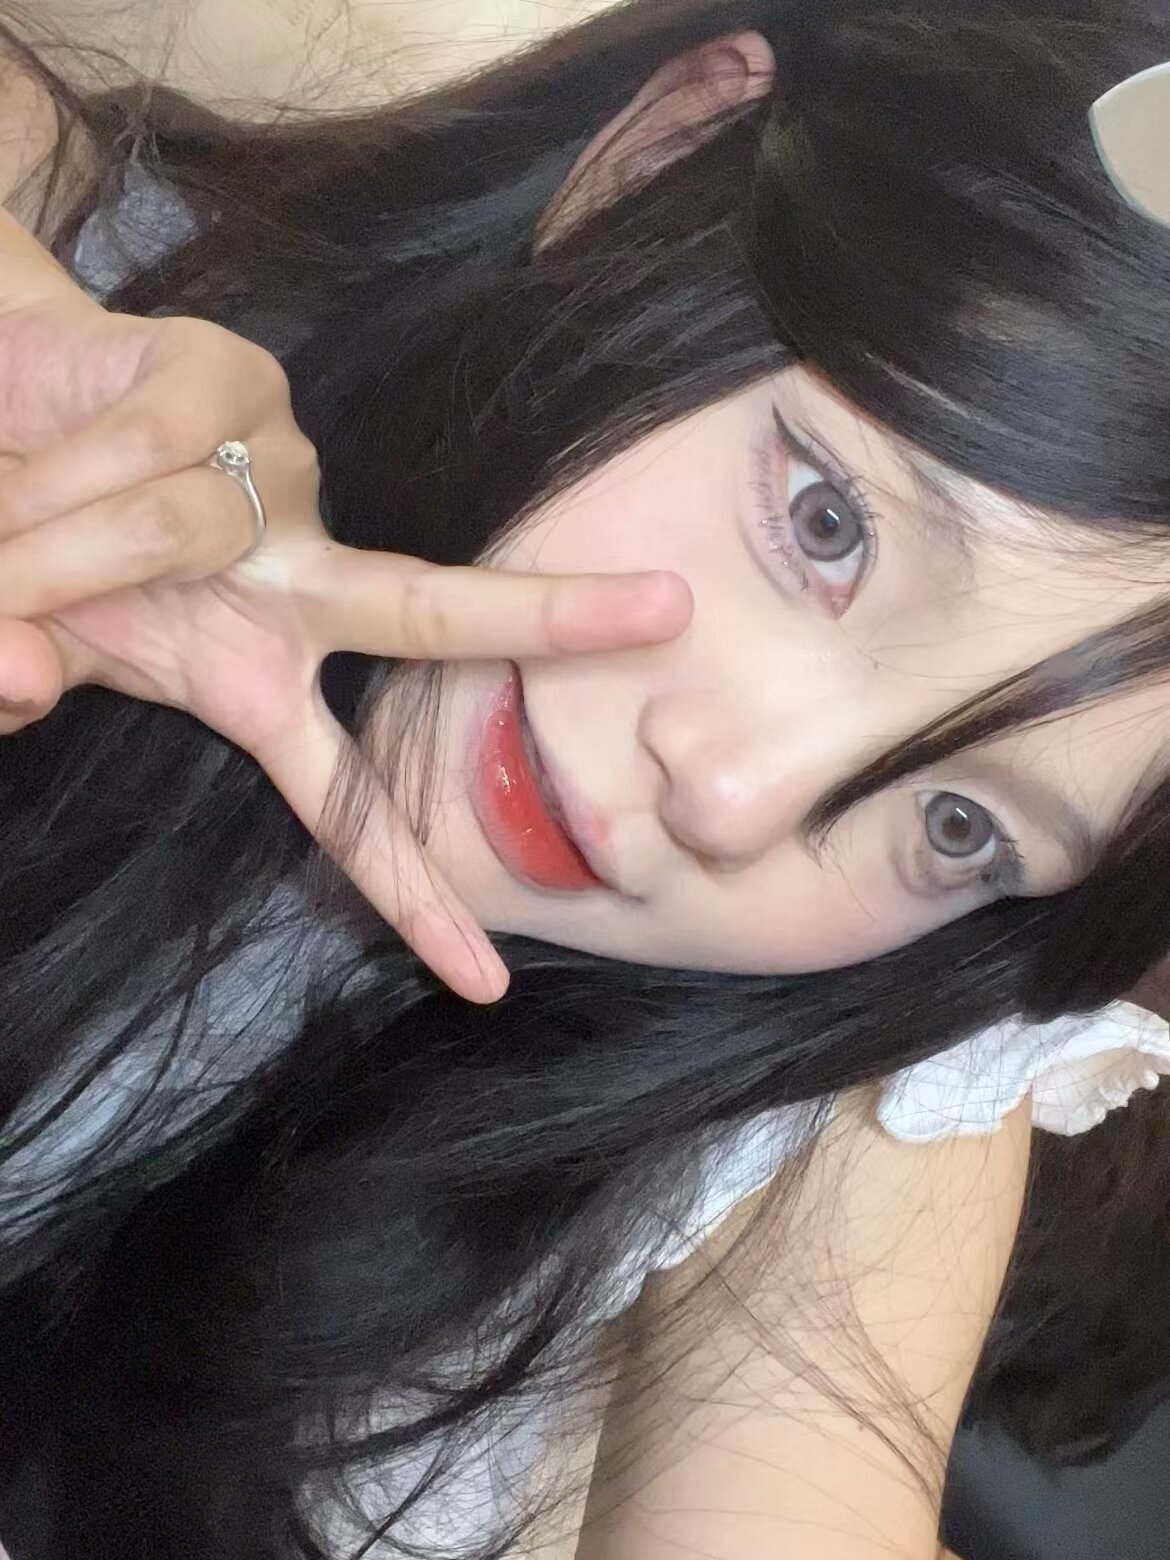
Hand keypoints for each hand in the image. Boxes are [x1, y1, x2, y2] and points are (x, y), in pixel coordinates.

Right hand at [0, 209, 692, 1000]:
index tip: (487, 987)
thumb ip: (24, 672)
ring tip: (9, 529)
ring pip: (182, 526)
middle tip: (676, 608)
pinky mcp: (232, 377)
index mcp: (260, 674)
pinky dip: (61, 474)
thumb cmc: (28, 547)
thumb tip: (22, 672)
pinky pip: (143, 448)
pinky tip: (35, 461)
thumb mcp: (33, 639)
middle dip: (552, 617)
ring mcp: (277, 478)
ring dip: (61, 546)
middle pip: (437, 613)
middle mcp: (299, 579)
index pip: (352, 802)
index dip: (412, 894)